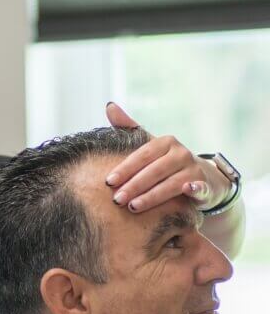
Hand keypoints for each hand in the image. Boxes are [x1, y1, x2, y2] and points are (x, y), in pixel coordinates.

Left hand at [105, 102, 231, 212]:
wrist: (200, 177)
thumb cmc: (165, 162)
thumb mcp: (149, 146)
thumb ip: (129, 128)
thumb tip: (109, 106)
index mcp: (165, 142)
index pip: (142, 155)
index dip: (125, 168)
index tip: (108, 182)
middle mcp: (181, 153)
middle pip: (154, 170)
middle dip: (134, 186)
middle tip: (116, 199)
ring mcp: (194, 169)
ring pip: (171, 184)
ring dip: (152, 196)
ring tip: (133, 207)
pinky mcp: (205, 186)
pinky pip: (200, 188)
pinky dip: (195, 189)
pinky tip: (186, 191)